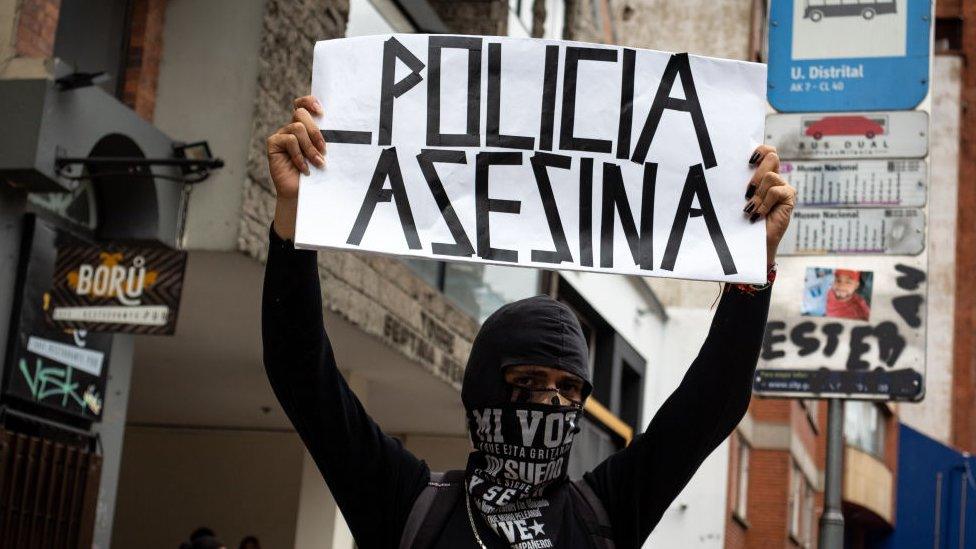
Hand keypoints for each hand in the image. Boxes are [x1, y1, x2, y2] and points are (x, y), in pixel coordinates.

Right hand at [267, 95, 327, 238]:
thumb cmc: (317, 174)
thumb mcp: (324, 154)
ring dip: (310, 148)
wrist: (302, 194)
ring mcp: (282, 134)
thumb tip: (342, 129)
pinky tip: (305, 169)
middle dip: (316, 131)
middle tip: (325, 150)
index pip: (303, 104)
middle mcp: (292, 127)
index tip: (322, 112)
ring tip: (318, 163)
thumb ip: (327, 140)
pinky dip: (299, 155)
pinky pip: (289, 140)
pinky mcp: (273, 143)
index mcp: (306, 126)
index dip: (310, 102)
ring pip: (298, 128)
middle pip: (301, 114)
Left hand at [743, 145, 794, 265]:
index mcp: (761, 174)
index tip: (749, 160)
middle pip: (772, 157)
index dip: (761, 149)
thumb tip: (724, 168)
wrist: (751, 242)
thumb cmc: (740, 219)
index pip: (767, 151)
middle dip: (757, 173)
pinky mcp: (789, 198)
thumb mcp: (738, 197)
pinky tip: (757, 215)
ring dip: (758, 193)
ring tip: (750, 208)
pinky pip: (776, 191)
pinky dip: (764, 203)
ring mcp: (783, 187)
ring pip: (771, 176)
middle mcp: (774, 177)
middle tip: (747, 191)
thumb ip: (738, 182)